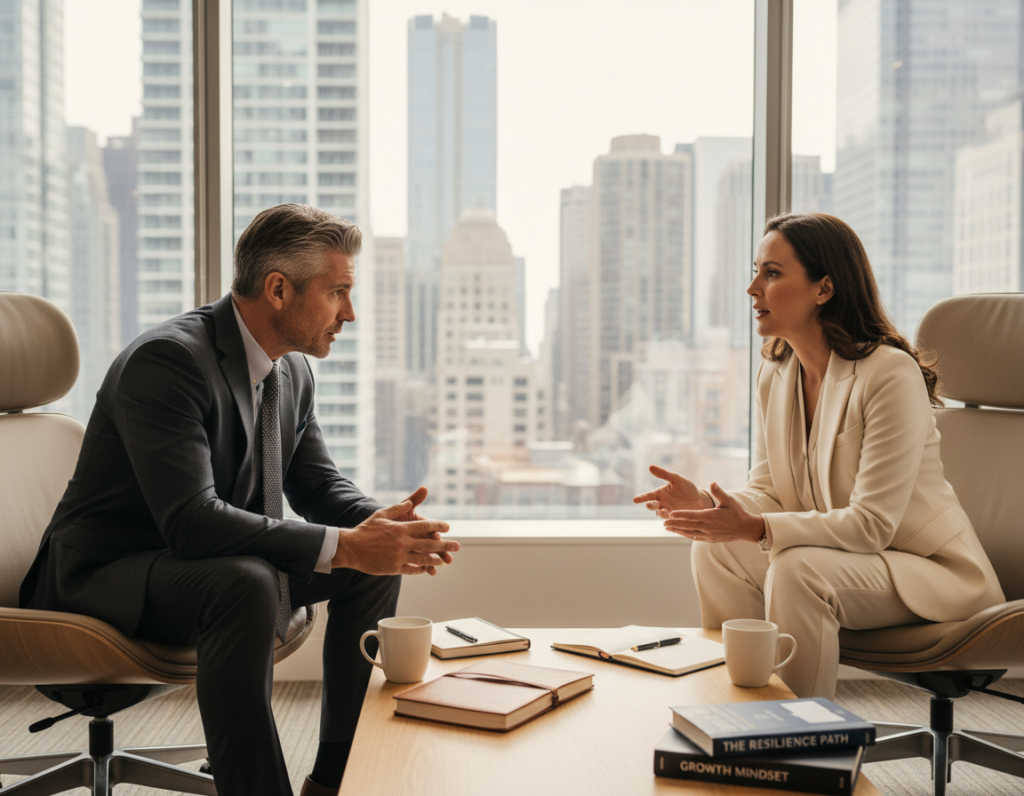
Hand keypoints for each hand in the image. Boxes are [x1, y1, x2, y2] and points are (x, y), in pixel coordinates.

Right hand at [333, 491, 458, 575]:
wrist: (350, 547)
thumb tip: (410, 502)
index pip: (425, 526)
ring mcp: (399, 556)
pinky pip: (411, 569)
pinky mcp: (393, 567)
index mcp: (401, 528)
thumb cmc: (365, 529)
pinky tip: (426, 568)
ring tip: (445, 561)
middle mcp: (402, 542)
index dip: (438, 526)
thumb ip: (398, 508)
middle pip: (429, 543)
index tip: (448, 527)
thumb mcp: (381, 514)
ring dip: (435, 560)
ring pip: (423, 559)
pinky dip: (420, 569)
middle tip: (457, 547)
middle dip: (445, 545)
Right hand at [633, 465, 710, 517]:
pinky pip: (671, 520)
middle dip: (650, 505)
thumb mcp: (676, 479)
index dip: (641, 498)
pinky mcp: (676, 519)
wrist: (700, 499)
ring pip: (661, 514)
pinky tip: (672, 519)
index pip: (648, 496)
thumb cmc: (687, 488)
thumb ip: (664, 474)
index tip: (635, 500)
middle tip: (649, 504)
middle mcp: (662, 504)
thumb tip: (650, 466)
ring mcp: (668, 512)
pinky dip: (670, 520)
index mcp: (660, 493)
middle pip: (652, 506)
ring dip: (661, 513)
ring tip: (664, 511)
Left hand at [663, 483, 764, 543]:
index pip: (692, 515)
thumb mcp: (729, 500)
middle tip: (663, 522)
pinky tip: (679, 532)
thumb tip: (712, 483)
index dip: (680, 515)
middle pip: (687, 525)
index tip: (670, 513)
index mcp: (710, 517)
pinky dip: (686, 534)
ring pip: (689, 532)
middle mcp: (708, 527)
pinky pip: (695, 537)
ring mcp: (708, 534)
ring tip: (666, 527)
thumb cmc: (736, 512)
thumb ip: (719, 492)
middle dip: (675, 524)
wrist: (745, 528)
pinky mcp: (709, 539)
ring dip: (677, 530)